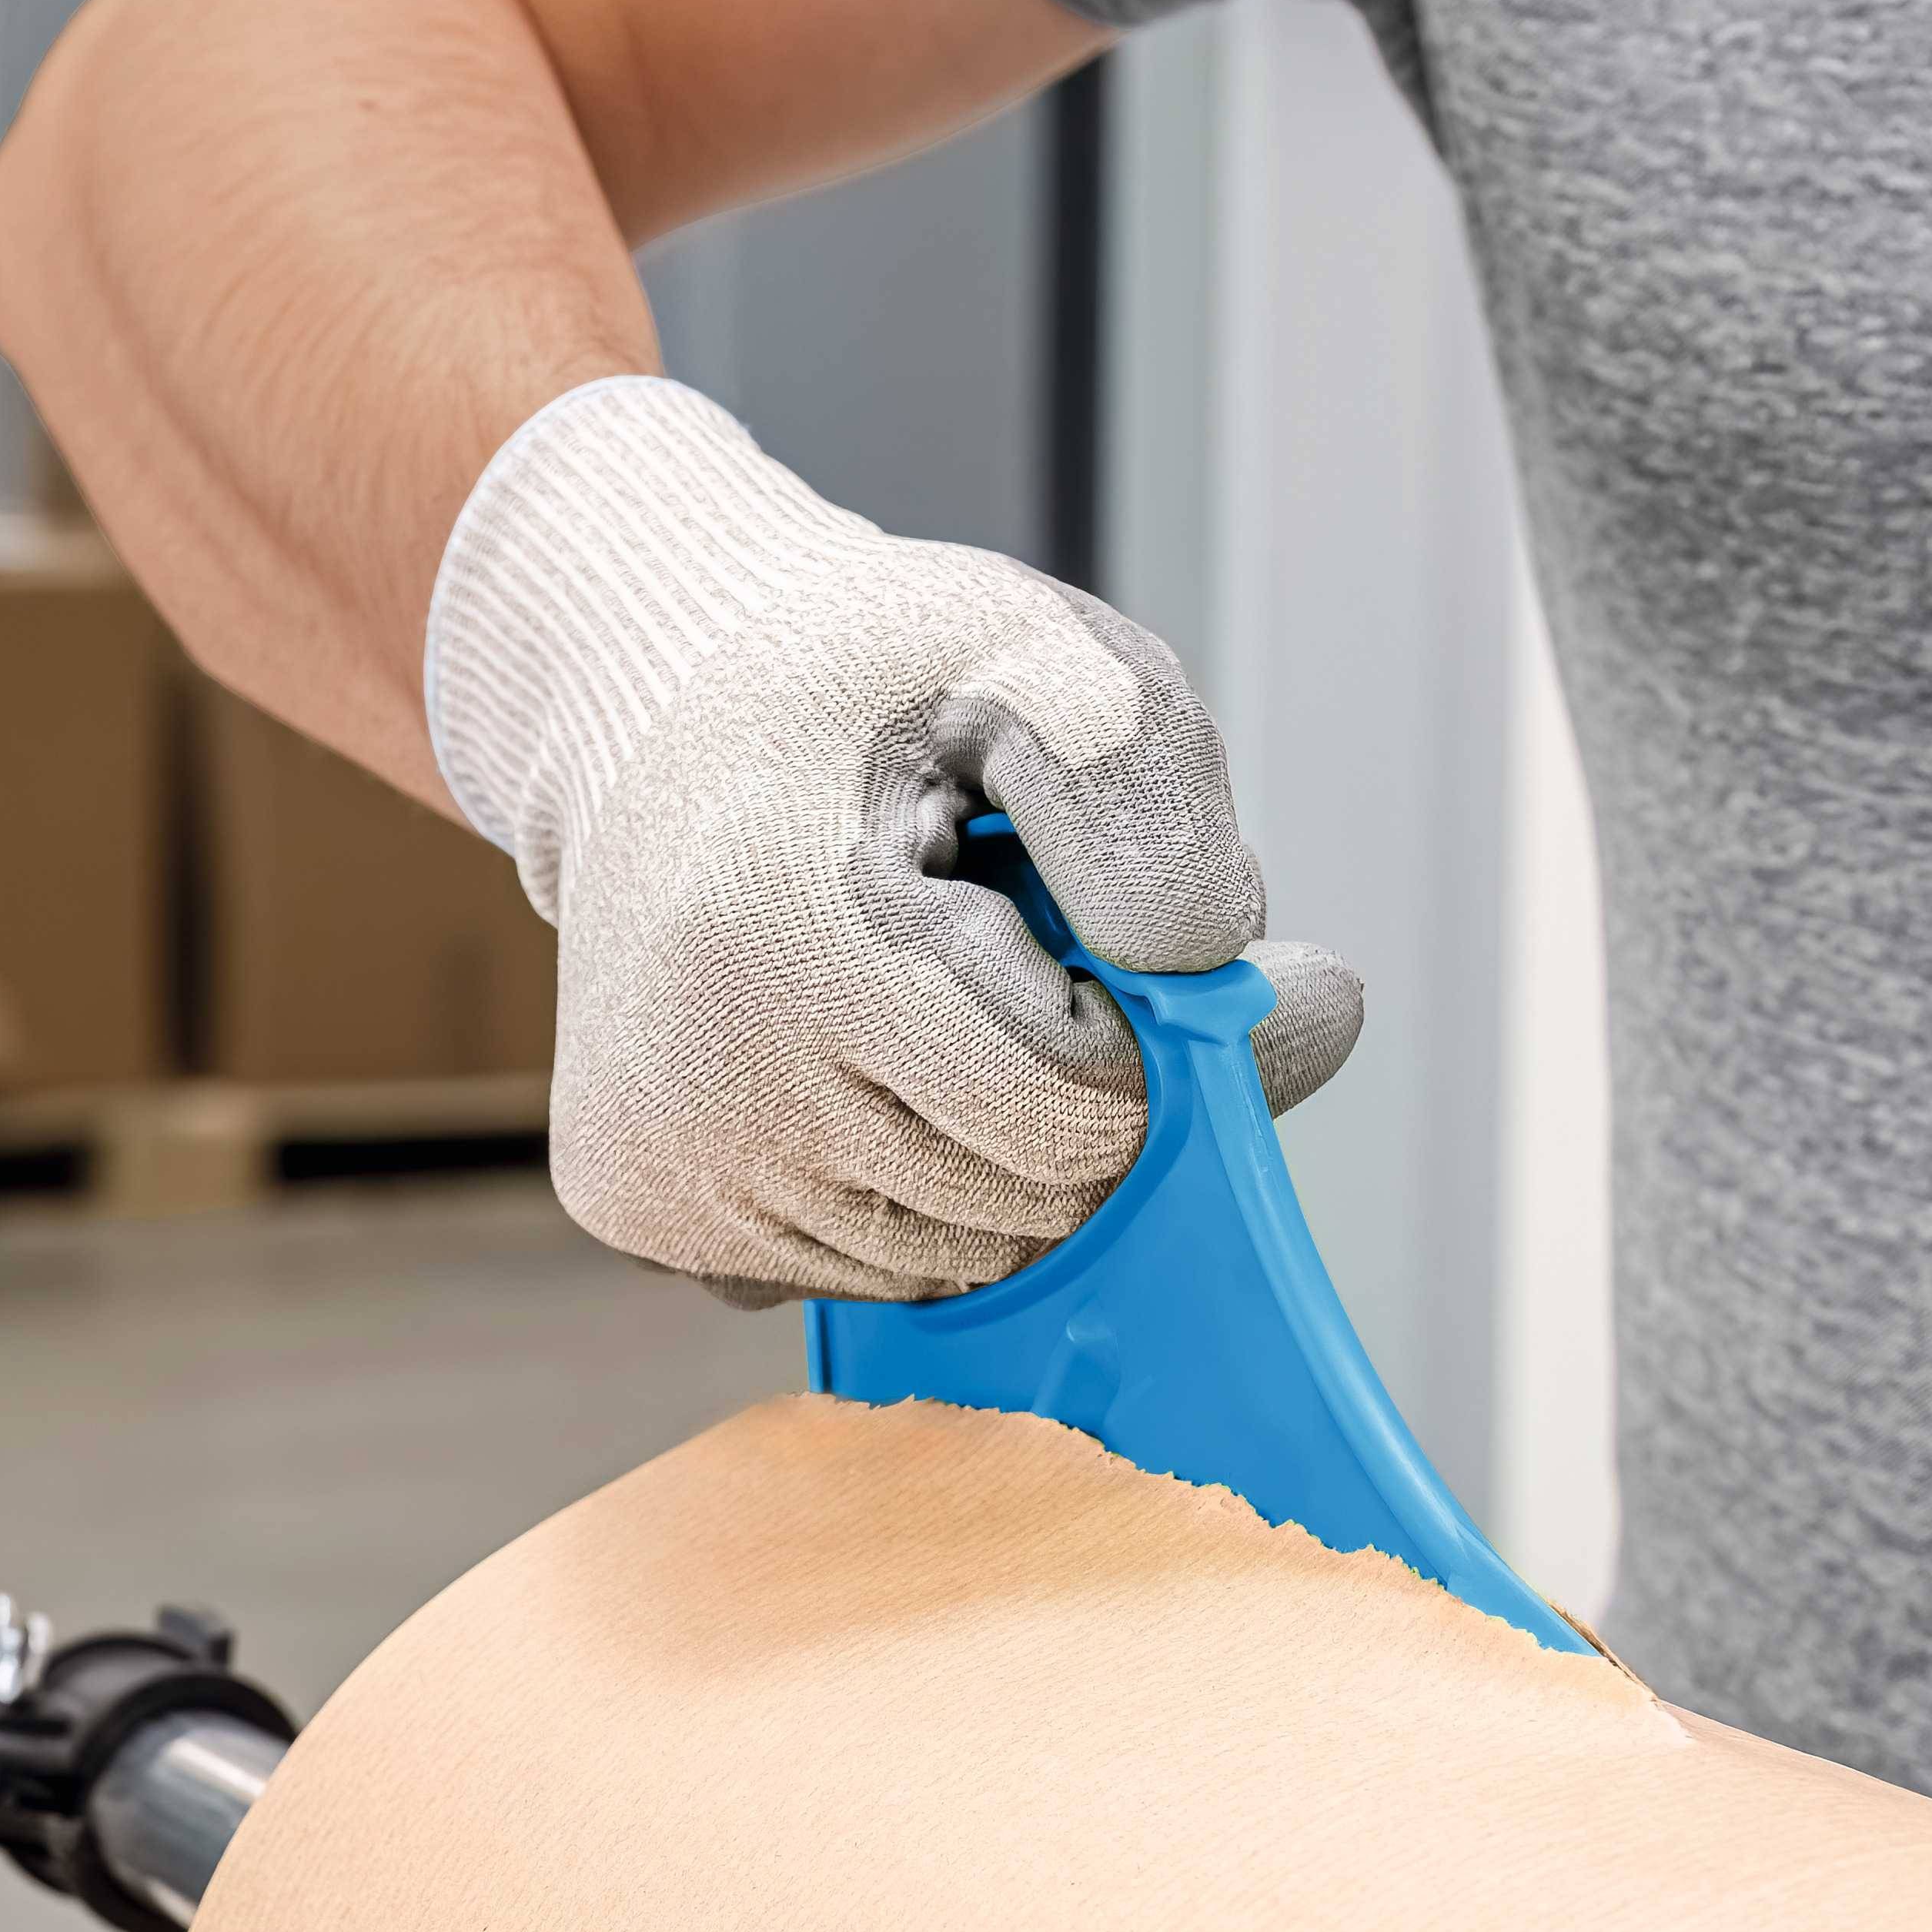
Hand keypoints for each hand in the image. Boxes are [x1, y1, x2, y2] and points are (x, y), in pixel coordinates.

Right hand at [426, 374, 1358, 1299]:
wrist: (652, 692)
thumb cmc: (866, 674)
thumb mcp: (1045, 663)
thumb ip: (1164, 830)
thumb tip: (1284, 1012)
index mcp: (791, 950)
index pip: (1083, 1108)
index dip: (1162, 1034)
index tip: (1156, 941)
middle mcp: (706, 1100)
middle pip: (1040, 1201)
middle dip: (1088, 1081)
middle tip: (1024, 936)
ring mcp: (670, 1176)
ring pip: (968, 1258)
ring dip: (1007, 1138)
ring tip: (936, 981)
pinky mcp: (647, 1212)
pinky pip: (872, 1268)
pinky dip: (920, 1177)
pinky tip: (869, 1049)